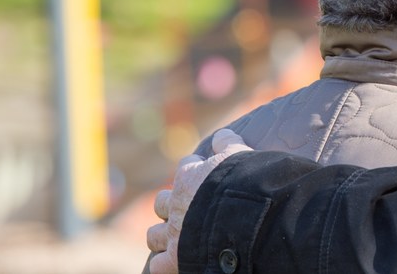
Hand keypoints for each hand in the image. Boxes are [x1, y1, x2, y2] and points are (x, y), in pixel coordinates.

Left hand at [145, 129, 251, 273]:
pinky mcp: (175, 259)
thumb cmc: (243, 181)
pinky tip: (172, 263)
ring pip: (154, 236)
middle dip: (170, 205)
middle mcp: (176, 204)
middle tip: (186, 210)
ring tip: (175, 239)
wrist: (242, 214)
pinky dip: (164, 265)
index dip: (197, 170)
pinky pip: (159, 265)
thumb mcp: (240, 153)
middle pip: (161, 203)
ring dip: (162, 237)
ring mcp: (174, 233)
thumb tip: (222, 135)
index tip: (207, 174)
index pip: (186, 167)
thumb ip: (229, 142)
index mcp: (190, 176)